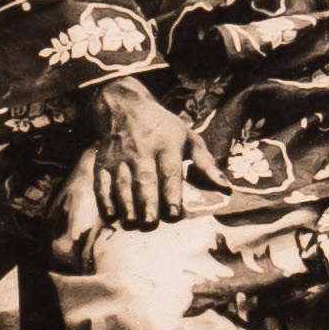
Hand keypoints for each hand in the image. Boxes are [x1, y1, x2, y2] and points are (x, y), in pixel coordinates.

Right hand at [64, 80, 196, 249]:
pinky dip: (104, 198)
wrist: (125, 106)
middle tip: (150, 223)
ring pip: (122, 183)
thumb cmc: (163, 127)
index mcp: (166, 145)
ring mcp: (120, 157)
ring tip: (132, 223)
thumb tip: (227, 189)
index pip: (169, 171)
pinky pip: (101, 181)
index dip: (171, 193)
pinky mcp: (103, 161)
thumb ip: (206, 165)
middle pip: (144, 179)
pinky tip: (110, 214)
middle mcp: (142, 151)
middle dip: (146, 202)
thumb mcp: (188, 138)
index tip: (174, 213)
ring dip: (126, 204)